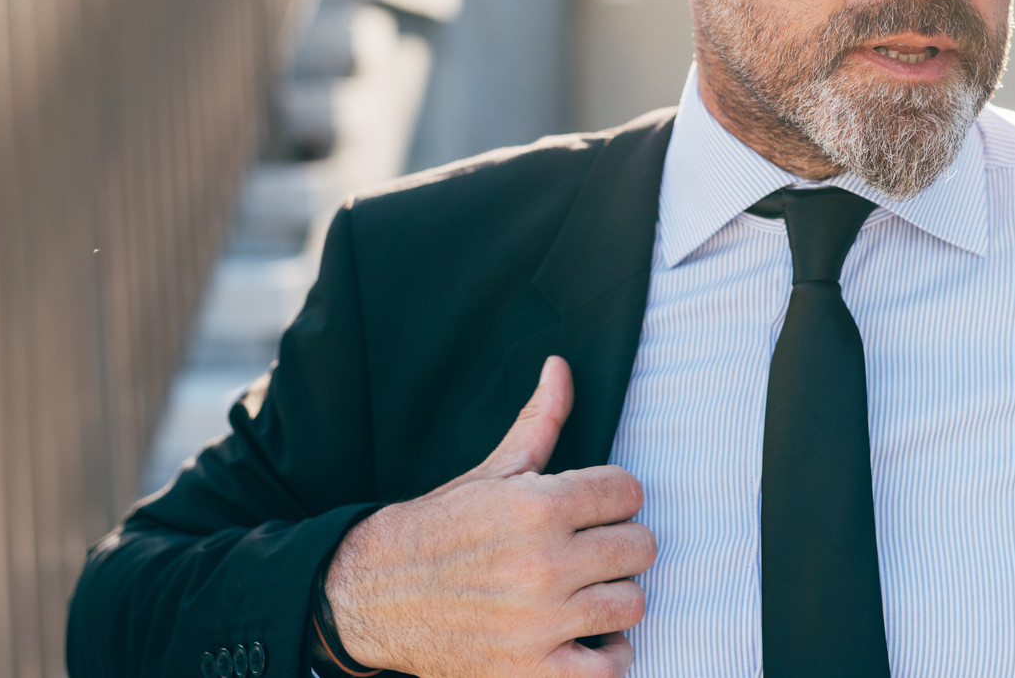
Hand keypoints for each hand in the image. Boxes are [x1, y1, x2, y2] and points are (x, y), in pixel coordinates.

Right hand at [323, 356, 655, 676]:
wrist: (374, 594)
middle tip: (595, 549)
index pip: (629, 491)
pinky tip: (592, 639)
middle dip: (622, 544)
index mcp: (537, 505)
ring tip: (591, 591)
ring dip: (616, 597)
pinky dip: (611, 656)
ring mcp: (539, 622)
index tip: (597, 508)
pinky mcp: (529, 671)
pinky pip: (609, 670)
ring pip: (632, 604)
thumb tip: (561, 367)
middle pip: (641, 548)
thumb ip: (540, 421)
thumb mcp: (491, 471)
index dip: (616, 496)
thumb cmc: (440, 528)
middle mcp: (543, 563)